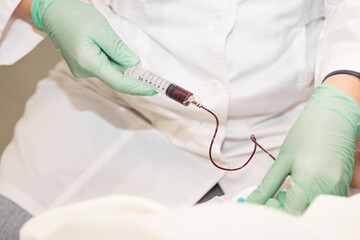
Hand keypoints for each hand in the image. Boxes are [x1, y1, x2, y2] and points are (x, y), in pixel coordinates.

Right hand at [31, 0, 155, 95]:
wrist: (53, 12)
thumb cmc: (73, 16)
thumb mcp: (101, 29)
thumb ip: (119, 50)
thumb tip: (134, 65)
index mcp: (88, 62)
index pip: (119, 82)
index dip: (138, 87)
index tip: (153, 89)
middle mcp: (84, 71)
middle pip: (116, 77)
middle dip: (131, 72)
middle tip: (143, 66)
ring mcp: (82, 70)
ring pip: (111, 71)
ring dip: (119, 62)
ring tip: (107, 40)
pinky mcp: (83, 66)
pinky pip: (104, 66)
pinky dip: (112, 60)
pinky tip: (104, 45)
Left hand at [246, 84, 359, 213]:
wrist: (333, 116)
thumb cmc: (307, 134)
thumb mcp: (282, 160)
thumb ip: (268, 185)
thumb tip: (254, 200)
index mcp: (308, 182)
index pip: (290, 212)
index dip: (276, 210)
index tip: (268, 200)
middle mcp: (326, 189)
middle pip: (303, 213)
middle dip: (286, 208)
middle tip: (276, 194)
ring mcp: (338, 188)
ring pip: (313, 208)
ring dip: (299, 204)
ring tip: (290, 185)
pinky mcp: (343, 185)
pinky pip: (323, 200)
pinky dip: (311, 198)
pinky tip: (303, 184)